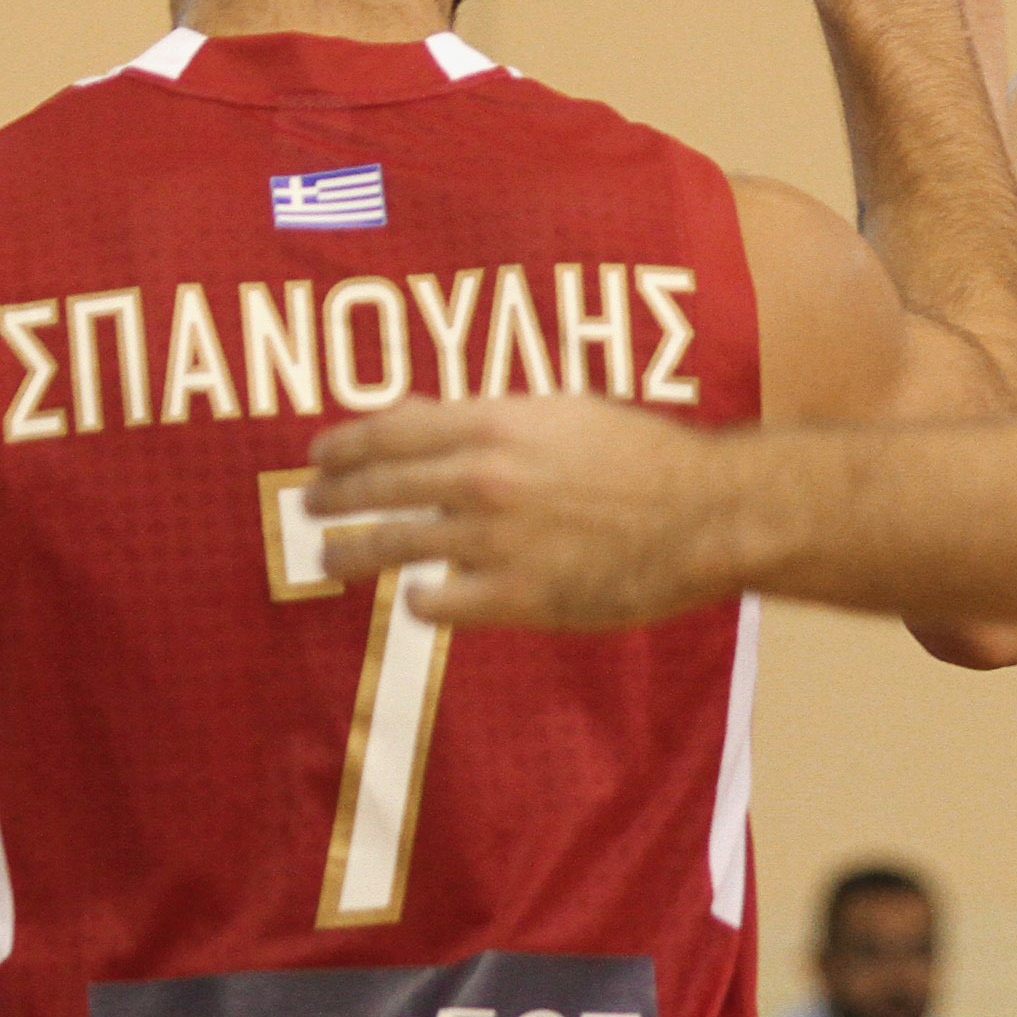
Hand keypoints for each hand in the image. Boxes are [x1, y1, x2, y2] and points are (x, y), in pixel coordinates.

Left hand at [306, 397, 749, 628]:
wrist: (705, 516)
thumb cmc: (643, 457)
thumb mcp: (562, 414)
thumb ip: (488, 418)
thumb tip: (419, 416)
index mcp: (495, 422)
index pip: (387, 431)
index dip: (343, 444)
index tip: (319, 456)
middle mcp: (482, 478)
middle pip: (375, 488)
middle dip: (331, 500)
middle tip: (310, 509)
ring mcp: (494, 541)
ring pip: (389, 547)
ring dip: (350, 553)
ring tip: (333, 559)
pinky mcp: (514, 598)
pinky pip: (433, 602)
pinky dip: (419, 599)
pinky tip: (420, 597)